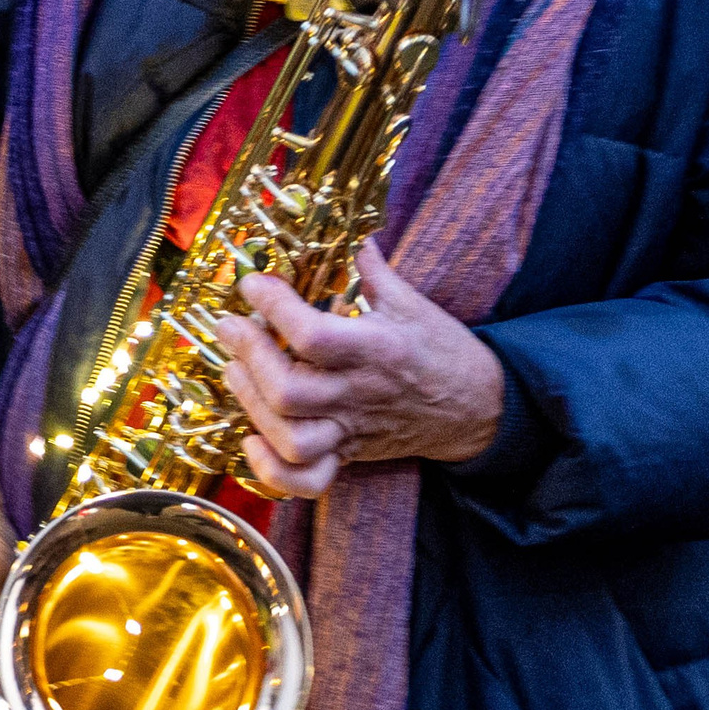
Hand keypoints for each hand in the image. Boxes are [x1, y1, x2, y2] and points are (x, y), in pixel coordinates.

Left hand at [214, 241, 505, 496]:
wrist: (478, 408)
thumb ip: (372, 267)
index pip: (312, 335)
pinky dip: (272, 472)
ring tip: (235, 372)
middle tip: (230, 325)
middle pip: (290, 391)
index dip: (273, 307)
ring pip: (292, 441)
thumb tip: (347, 228)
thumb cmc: (442, 349)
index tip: (252, 283)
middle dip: (250, 356)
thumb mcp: (412, 301)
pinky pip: (306, 481)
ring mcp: (352, 431)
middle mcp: (359, 395)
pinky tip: (251, 439)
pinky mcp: (349, 456)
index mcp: (377, 349)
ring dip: (253, 407)